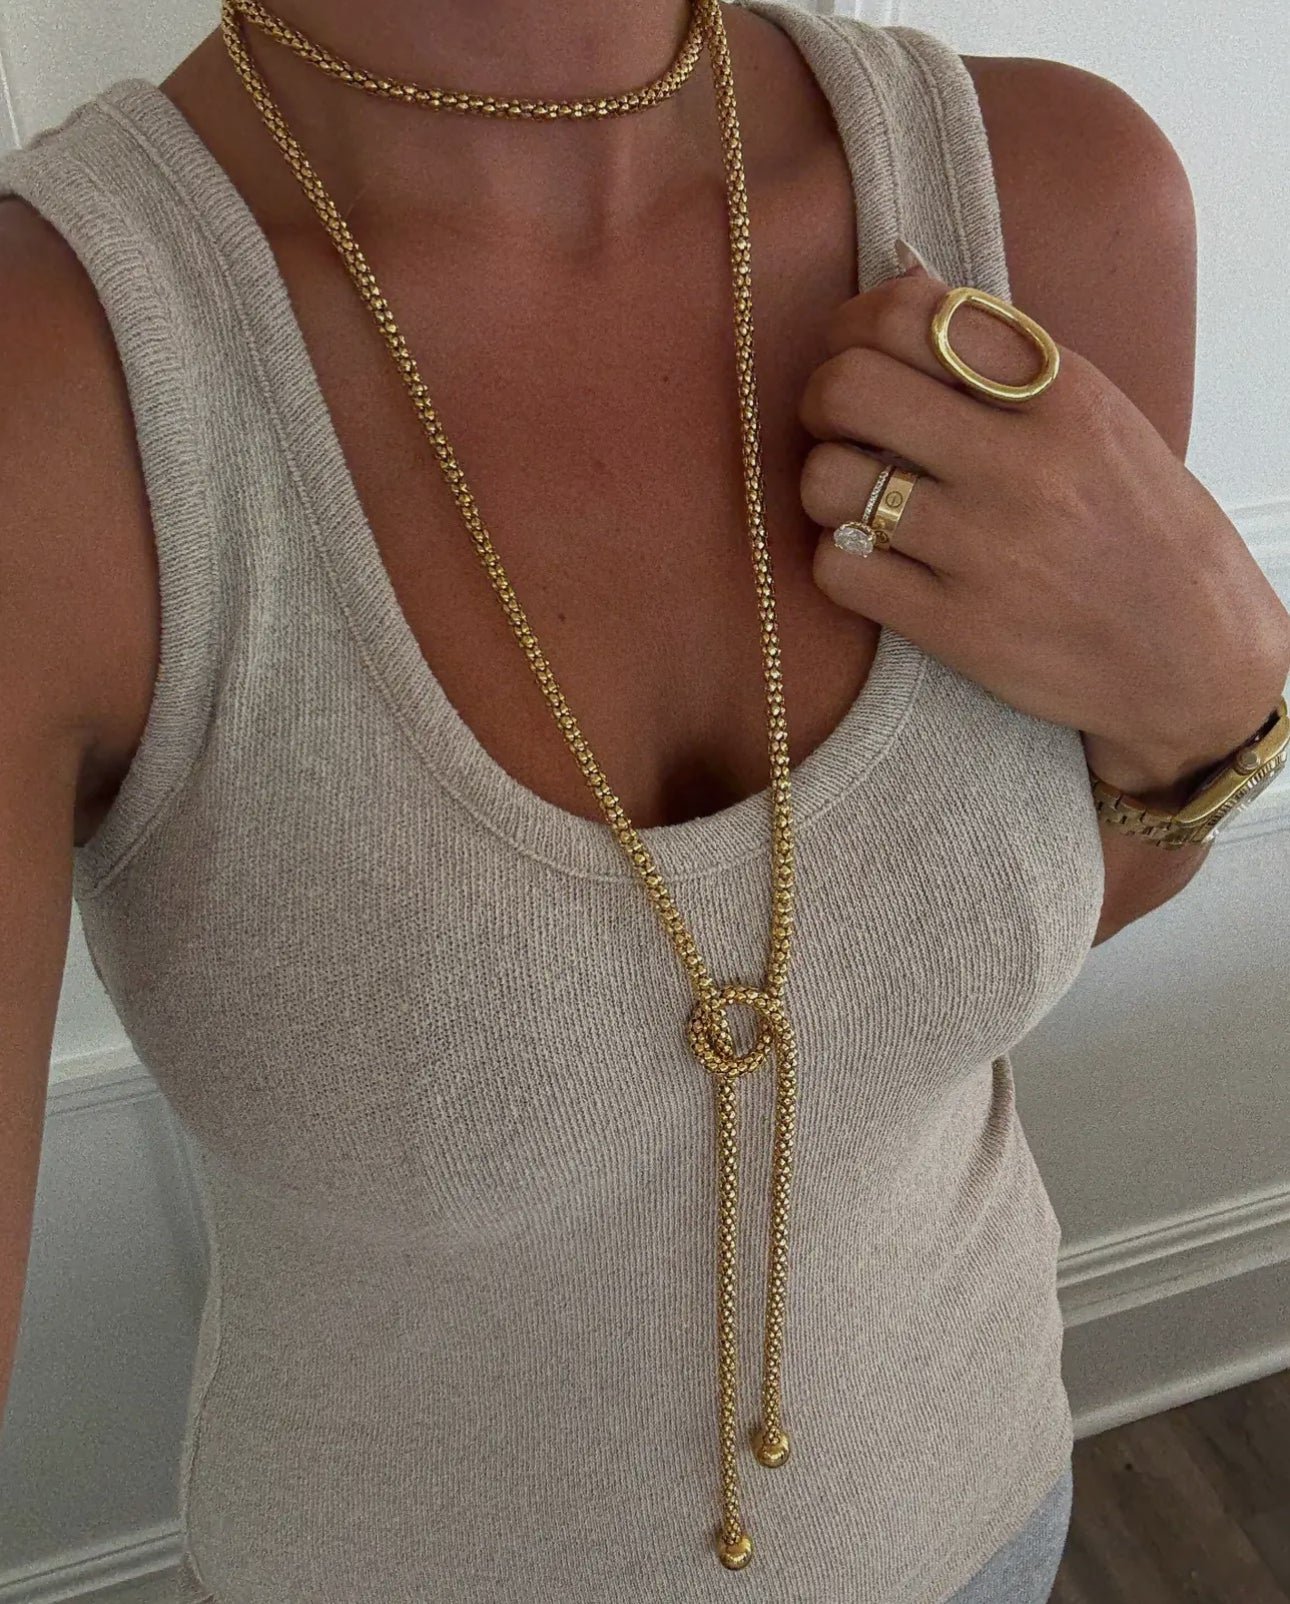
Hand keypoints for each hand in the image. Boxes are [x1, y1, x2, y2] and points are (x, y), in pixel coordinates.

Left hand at [799, 260, 1289, 784]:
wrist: (1190, 655)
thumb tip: (901, 275)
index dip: (856, 325)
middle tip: (839, 424)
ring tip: (860, 498)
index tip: (859, 353)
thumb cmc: (1135, 526)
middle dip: (821, 398)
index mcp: (1060, 392)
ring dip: (825, 484)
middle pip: (850, 387)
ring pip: (830, 479)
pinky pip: (839, 567)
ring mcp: (983, 548)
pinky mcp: (953, 625)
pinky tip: (875, 560)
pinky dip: (841, 560)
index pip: (914, 313)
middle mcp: (1019, 463)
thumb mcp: (1095, 417)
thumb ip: (1000, 354)